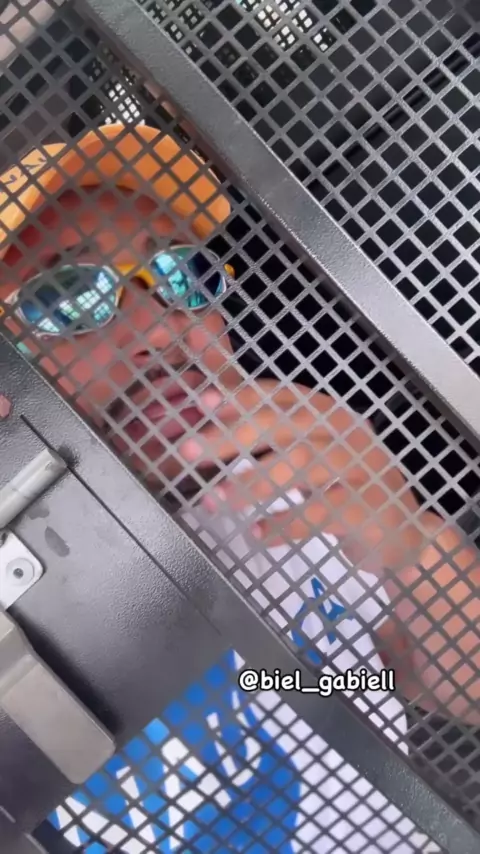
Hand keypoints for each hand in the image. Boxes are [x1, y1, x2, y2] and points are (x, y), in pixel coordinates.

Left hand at [180, 378, 424, 574]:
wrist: (406, 535)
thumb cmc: (347, 489)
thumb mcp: (312, 455)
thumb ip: (271, 436)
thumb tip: (210, 417)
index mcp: (330, 413)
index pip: (282, 395)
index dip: (242, 396)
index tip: (202, 402)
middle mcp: (348, 432)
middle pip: (285, 425)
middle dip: (232, 437)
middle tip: (188, 452)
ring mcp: (364, 468)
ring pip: (302, 465)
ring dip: (252, 483)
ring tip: (215, 501)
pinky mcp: (372, 507)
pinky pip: (323, 513)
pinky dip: (286, 524)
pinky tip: (258, 535)